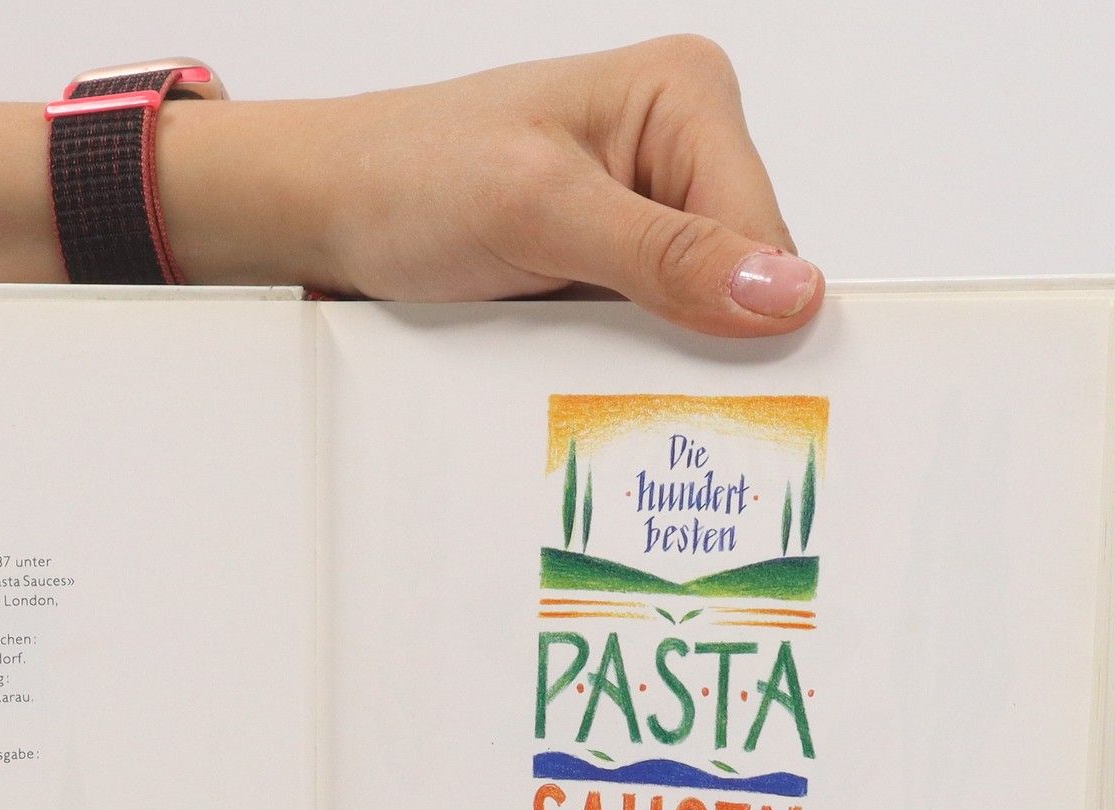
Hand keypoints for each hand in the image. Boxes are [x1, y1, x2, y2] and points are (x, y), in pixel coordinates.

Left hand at [165, 38, 821, 335]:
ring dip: (652, 368)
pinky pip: (645, 337)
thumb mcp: (540, 213)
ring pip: (696, 323)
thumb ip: (665, 255)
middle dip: (699, 347)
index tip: (724, 398)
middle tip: (645, 406)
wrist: (329, 209)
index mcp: (686, 97)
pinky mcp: (609, 269)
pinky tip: (586, 388)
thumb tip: (786, 293)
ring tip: (601, 394)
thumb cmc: (411, 180)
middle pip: (741, 285)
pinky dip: (617, 371)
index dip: (749, 321)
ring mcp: (645, 216)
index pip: (767, 235)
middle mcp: (679, 150)